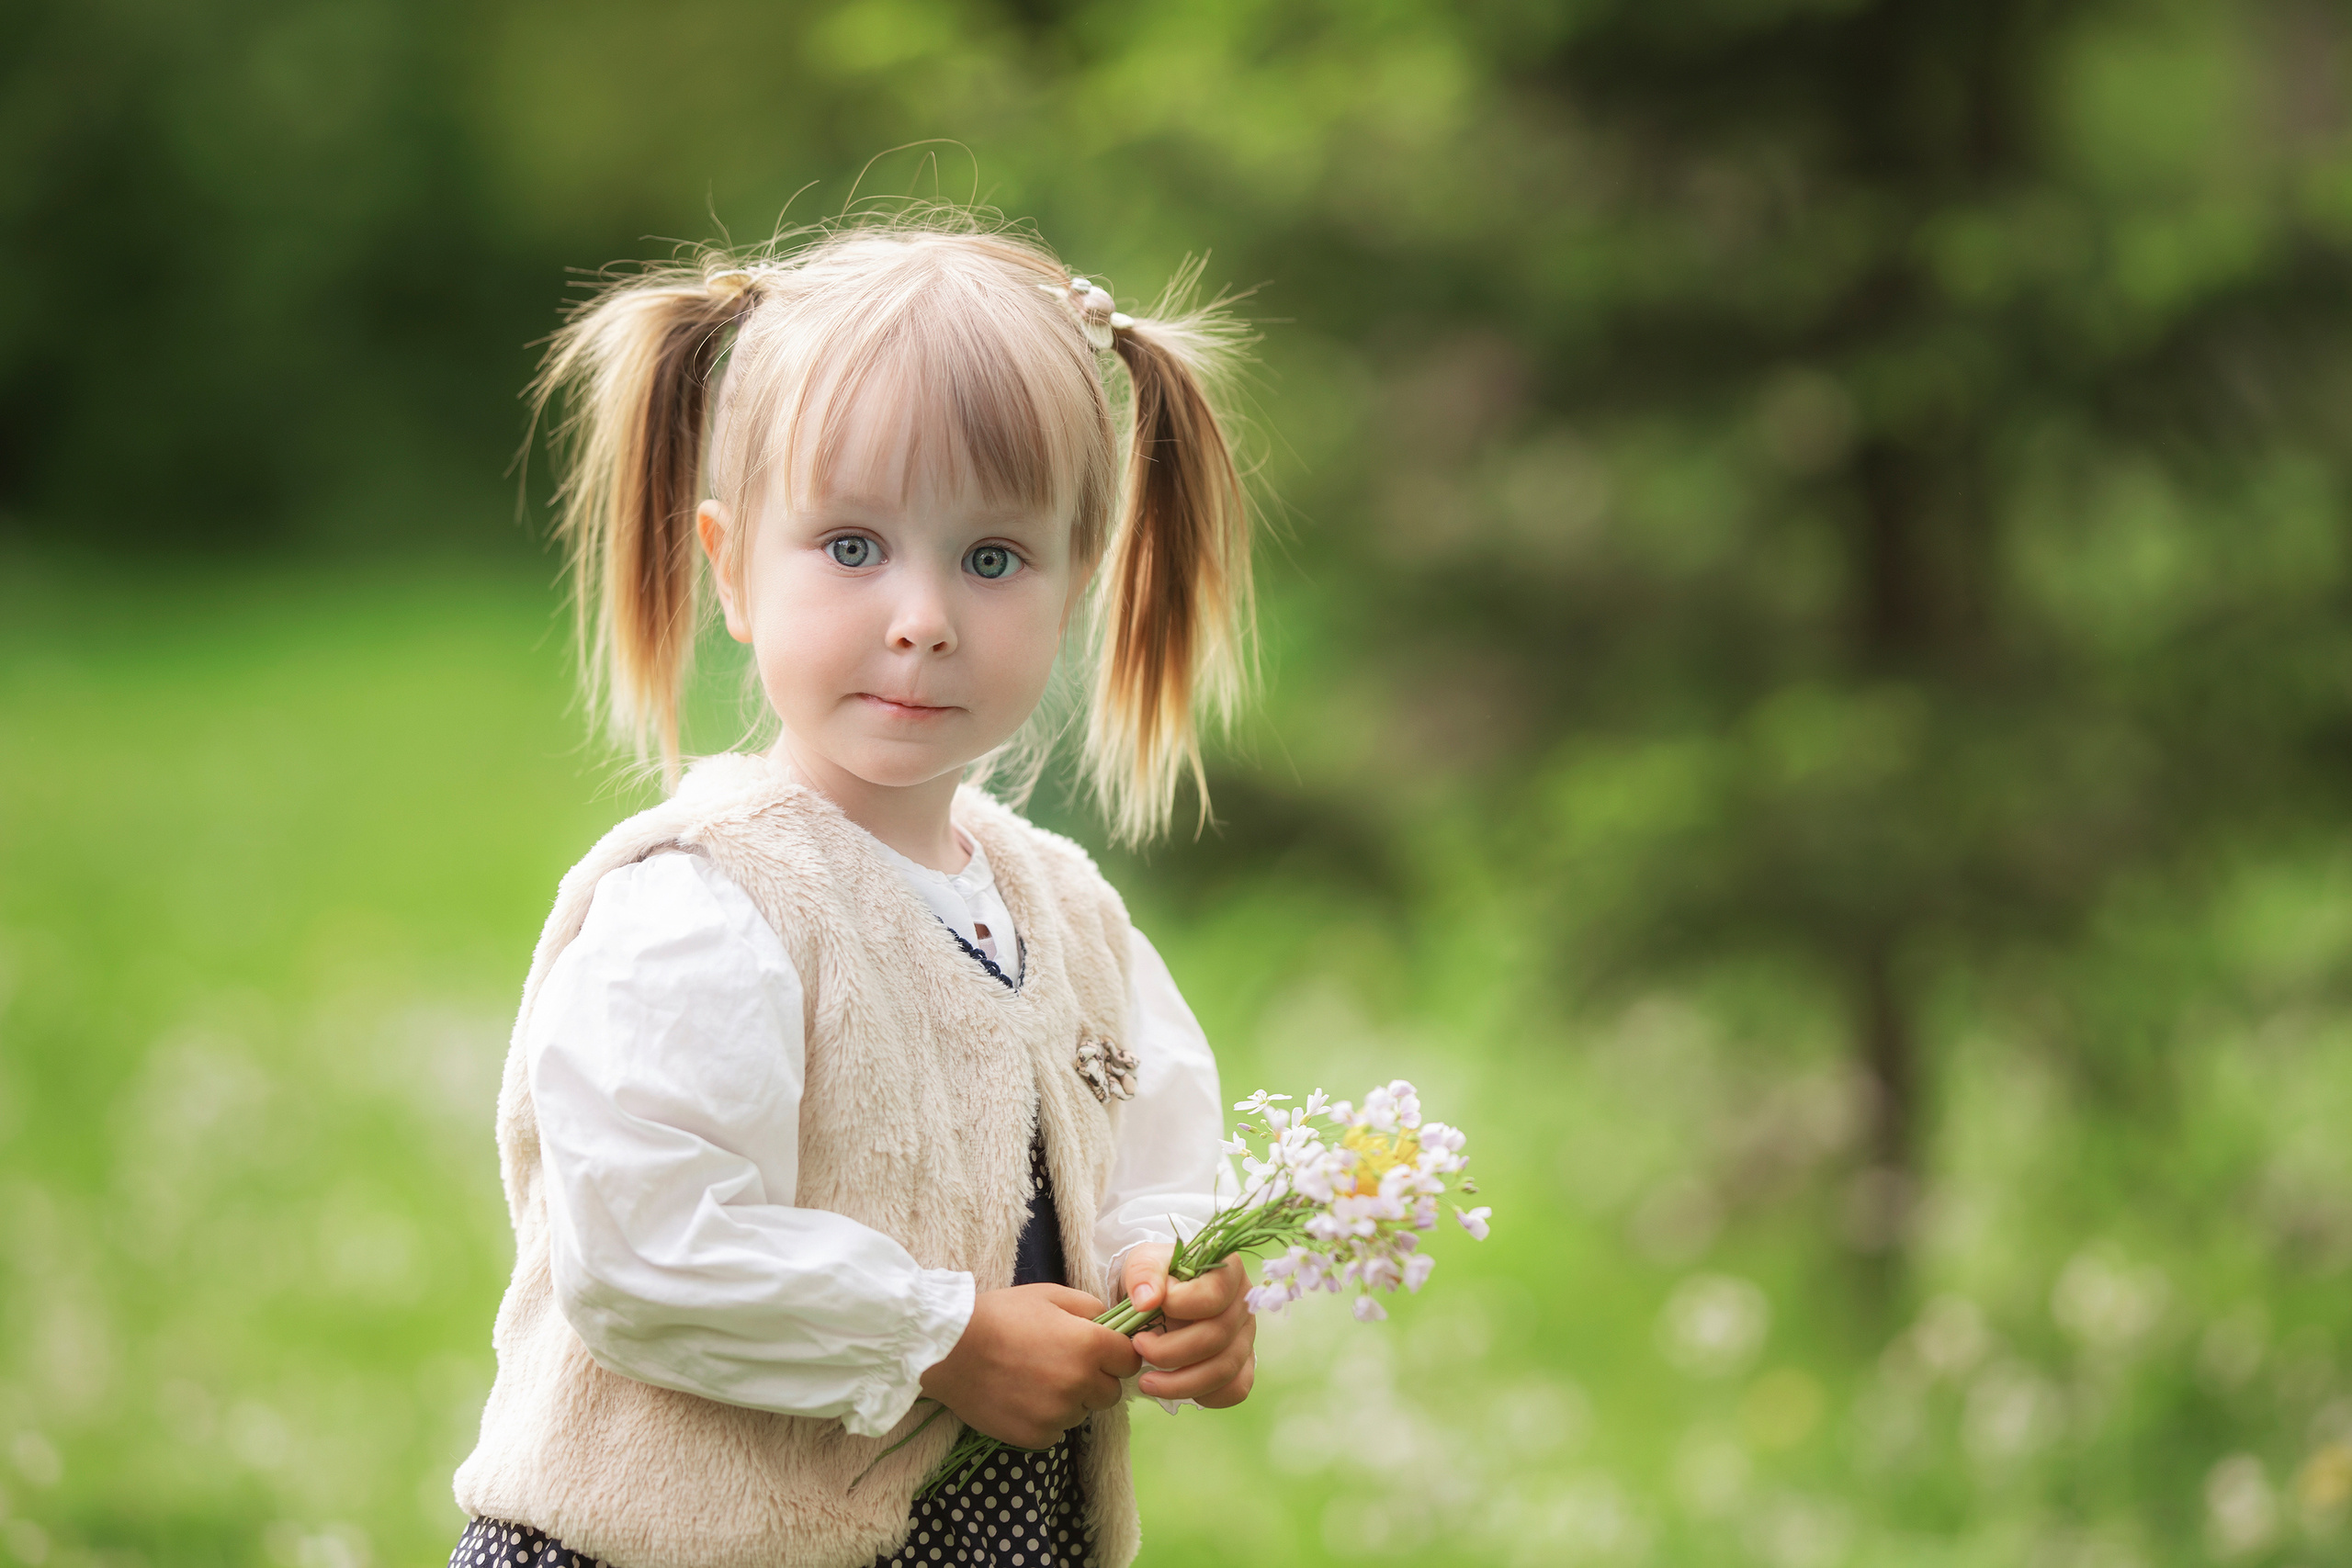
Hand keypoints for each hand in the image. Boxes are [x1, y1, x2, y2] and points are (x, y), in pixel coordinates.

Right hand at [918, 1284, 1141, 1449]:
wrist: (948, 1350)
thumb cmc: (1000, 1315)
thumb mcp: (1049, 1295)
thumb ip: (1090, 1308)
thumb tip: (1110, 1325)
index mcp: (1089, 1345)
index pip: (1130, 1360)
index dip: (1117, 1354)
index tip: (1101, 1351)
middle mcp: (1079, 1384)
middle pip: (1110, 1392)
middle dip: (1095, 1379)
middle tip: (1064, 1365)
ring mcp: (1058, 1414)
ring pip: (1082, 1412)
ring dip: (1070, 1400)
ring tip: (1035, 1379)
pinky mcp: (1036, 1437)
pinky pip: (1056, 1430)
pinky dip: (1046, 1418)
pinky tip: (1022, 1398)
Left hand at [1120, 1247, 1256, 1408]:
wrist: (1160, 1295)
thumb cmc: (1157, 1276)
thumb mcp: (1144, 1261)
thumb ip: (1144, 1273)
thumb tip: (1147, 1301)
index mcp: (1228, 1271)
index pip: (1214, 1295)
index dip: (1178, 1306)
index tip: (1144, 1308)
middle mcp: (1244, 1304)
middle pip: (1217, 1337)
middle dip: (1169, 1351)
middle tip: (1137, 1346)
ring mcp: (1246, 1336)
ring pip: (1225, 1369)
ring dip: (1180, 1383)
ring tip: (1146, 1381)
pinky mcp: (1243, 1363)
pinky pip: (1235, 1389)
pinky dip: (1204, 1396)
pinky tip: (1174, 1388)